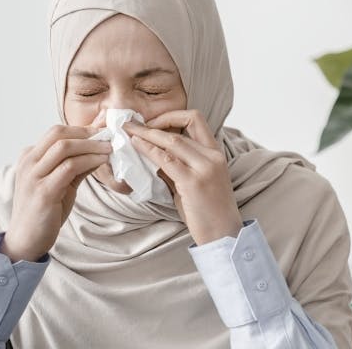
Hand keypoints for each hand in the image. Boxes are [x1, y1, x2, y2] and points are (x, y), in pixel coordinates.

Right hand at [1, 122, 109, 262]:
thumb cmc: (43, 211)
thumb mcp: (59, 183)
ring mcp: (33, 176)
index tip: (102, 131)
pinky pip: (69, 168)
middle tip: (108, 136)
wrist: (26, 239)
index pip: (56, 132)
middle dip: (87, 133)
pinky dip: (89, 161)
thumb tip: (98, 151)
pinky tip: (101, 161)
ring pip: (64, 148)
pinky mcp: (43, 192)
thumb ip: (75, 166)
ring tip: (109, 148)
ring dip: (91, 145)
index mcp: (29, 157)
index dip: (81, 129)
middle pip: (58, 134)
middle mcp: (28, 163)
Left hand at [123, 110, 242, 244]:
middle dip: (153, 121)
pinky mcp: (193, 182)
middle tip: (132, 123)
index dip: (171, 115)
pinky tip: (136, 146)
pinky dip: (148, 150)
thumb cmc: (208, 212)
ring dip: (146, 133)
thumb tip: (152, 155)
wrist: (223, 235)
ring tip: (129, 132)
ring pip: (172, 139)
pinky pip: (166, 160)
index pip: (196, 119)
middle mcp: (213, 156)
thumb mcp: (195, 182)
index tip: (152, 123)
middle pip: (183, 124)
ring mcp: (205, 168)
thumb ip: (178, 166)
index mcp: (216, 153)